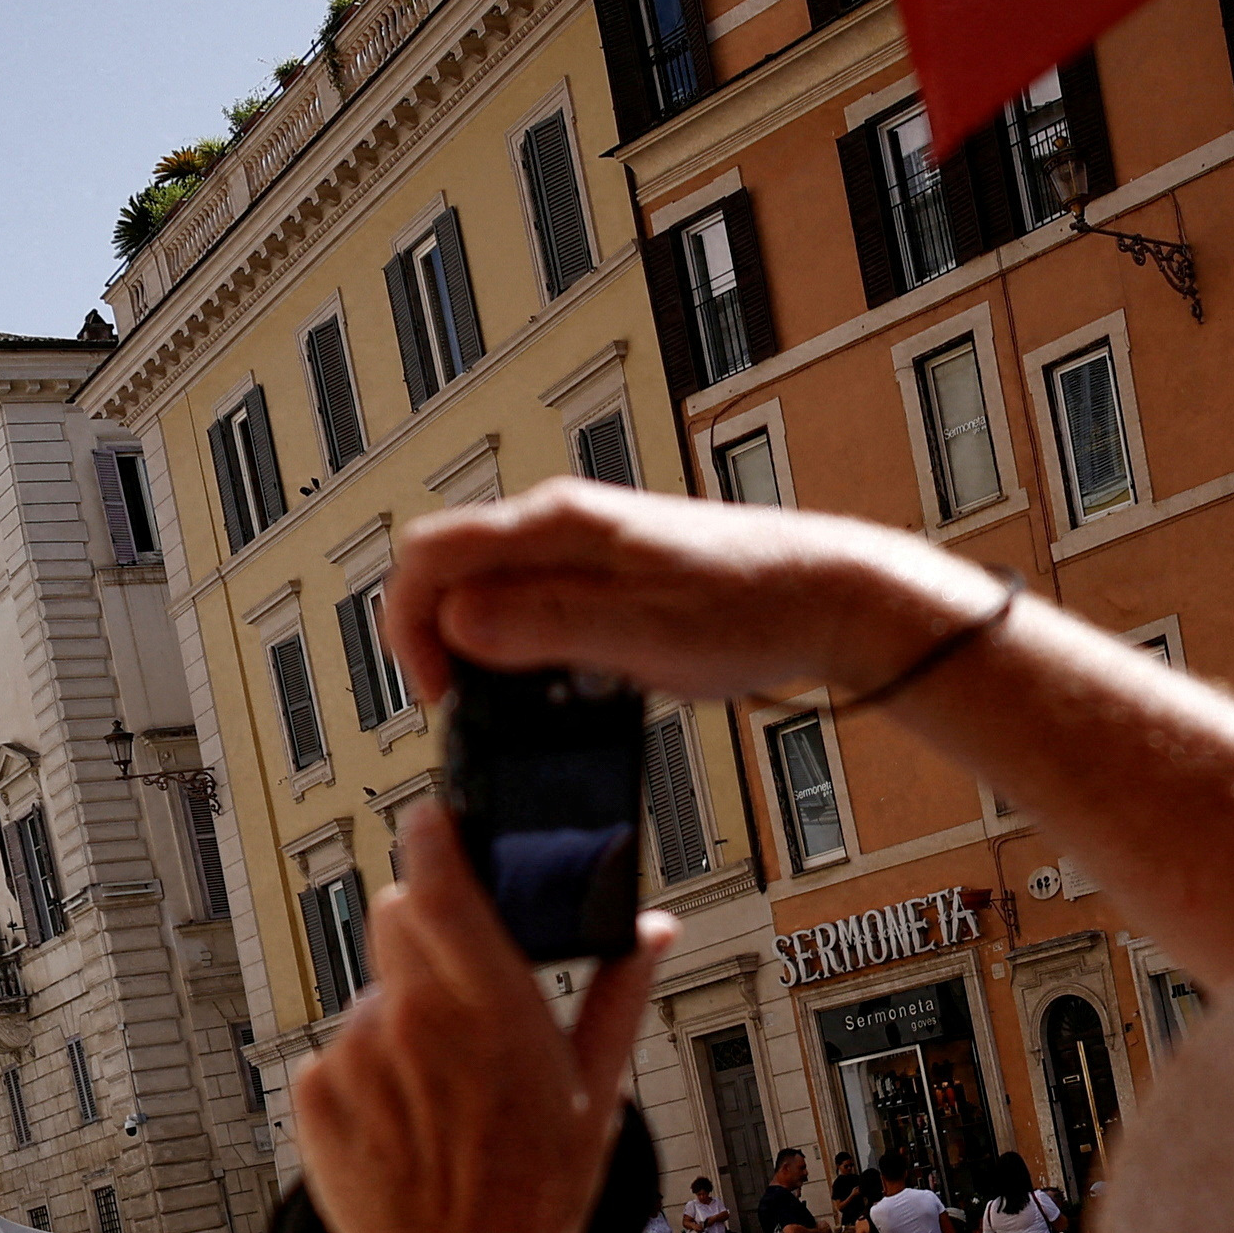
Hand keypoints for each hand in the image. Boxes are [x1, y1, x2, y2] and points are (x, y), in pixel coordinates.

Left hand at [296, 795, 670, 1232]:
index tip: (435, 826)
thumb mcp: (596, 1091)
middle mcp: (417, 1019)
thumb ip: (620, 992)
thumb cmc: (538, 1193)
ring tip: (434, 1094)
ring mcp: (358, 1055)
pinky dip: (362, 1075)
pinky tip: (400, 1125)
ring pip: (370, 995)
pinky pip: (335, 1053)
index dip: (433, 840)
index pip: (439, 879)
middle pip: (393, 918)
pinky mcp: (315, 1093)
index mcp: (494, 1006)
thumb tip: (656, 930)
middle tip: (455, 996)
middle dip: (422, 935)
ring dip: (396, 1023)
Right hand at [384, 478, 994, 709]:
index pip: (428, 554)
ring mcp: (581, 550)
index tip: (440, 692)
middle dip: (438, 642)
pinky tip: (563, 690)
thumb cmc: (753, 607)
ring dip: (483, 650)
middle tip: (471, 709)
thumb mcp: (641, 633)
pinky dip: (526, 653)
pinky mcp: (602, 579)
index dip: (409, 628)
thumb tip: (456, 626)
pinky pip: (531, 610)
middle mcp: (561, 524)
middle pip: (448, 572)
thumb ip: (543, 626)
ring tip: (521, 706)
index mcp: (559, 523)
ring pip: (487, 594)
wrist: (825, 597)